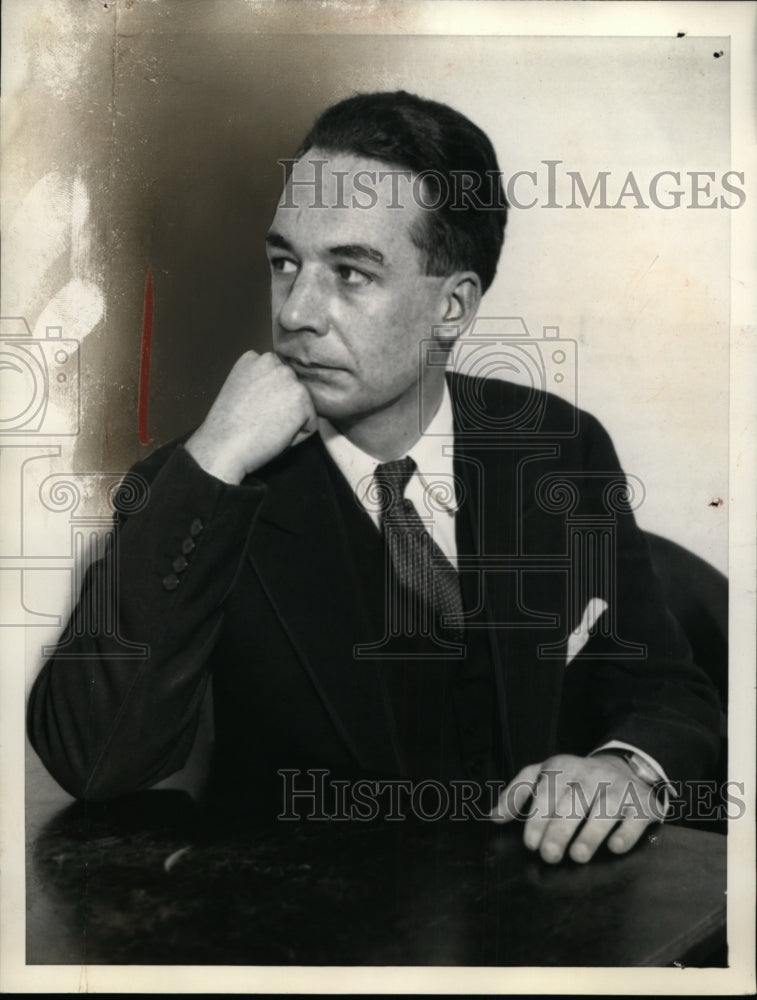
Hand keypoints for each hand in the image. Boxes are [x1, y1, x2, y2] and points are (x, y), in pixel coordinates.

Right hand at [186, 351, 317, 484]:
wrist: (223, 446)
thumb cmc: (227, 428)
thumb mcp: (240, 390)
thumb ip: (261, 383)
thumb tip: (280, 392)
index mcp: (253, 358)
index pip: (278, 381)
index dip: (268, 401)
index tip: (253, 410)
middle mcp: (272, 361)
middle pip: (292, 391)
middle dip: (282, 408)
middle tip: (258, 420)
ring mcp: (289, 378)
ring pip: (302, 407)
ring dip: (290, 421)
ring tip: (265, 426)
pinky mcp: (302, 398)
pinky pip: (310, 425)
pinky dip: (297, 436)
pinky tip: (274, 434)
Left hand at [490, 753, 660, 863]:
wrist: (626, 768)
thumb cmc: (575, 780)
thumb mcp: (543, 776)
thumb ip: (517, 794)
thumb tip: (494, 818)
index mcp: (563, 767)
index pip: (549, 790)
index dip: (538, 816)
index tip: (530, 843)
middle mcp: (592, 775)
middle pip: (575, 801)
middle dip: (560, 829)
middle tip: (549, 855)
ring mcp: (619, 789)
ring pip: (605, 808)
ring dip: (590, 832)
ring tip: (578, 855)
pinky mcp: (643, 805)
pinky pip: (636, 818)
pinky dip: (626, 833)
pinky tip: (615, 847)